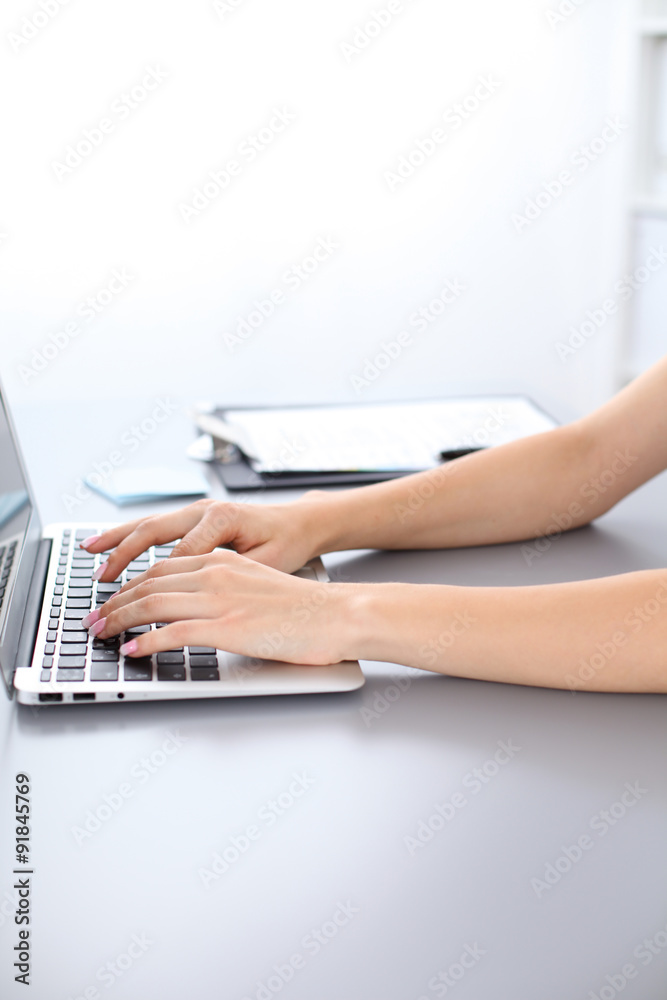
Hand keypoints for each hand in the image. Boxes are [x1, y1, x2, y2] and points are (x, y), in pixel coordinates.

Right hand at [79, 494, 330, 582]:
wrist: (301, 522)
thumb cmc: (288, 544)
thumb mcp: (267, 565)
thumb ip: (234, 577)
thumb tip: (200, 596)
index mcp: (222, 519)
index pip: (178, 555)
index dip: (155, 585)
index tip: (135, 608)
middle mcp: (205, 509)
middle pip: (153, 532)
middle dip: (123, 556)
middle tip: (101, 582)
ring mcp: (198, 509)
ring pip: (149, 523)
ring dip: (118, 540)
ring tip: (90, 555)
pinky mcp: (195, 515)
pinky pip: (156, 524)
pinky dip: (130, 535)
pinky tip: (108, 544)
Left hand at [84, 549, 356, 664]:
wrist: (339, 614)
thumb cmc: (307, 607)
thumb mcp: (259, 584)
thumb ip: (228, 587)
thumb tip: (201, 606)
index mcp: (223, 561)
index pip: (162, 568)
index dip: (131, 584)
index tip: (113, 598)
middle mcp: (216, 573)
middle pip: (149, 582)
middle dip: (115, 602)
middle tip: (94, 618)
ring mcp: (220, 600)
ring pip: (152, 604)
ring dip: (119, 620)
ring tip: (101, 634)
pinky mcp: (227, 627)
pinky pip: (173, 633)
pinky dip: (147, 642)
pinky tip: (132, 650)